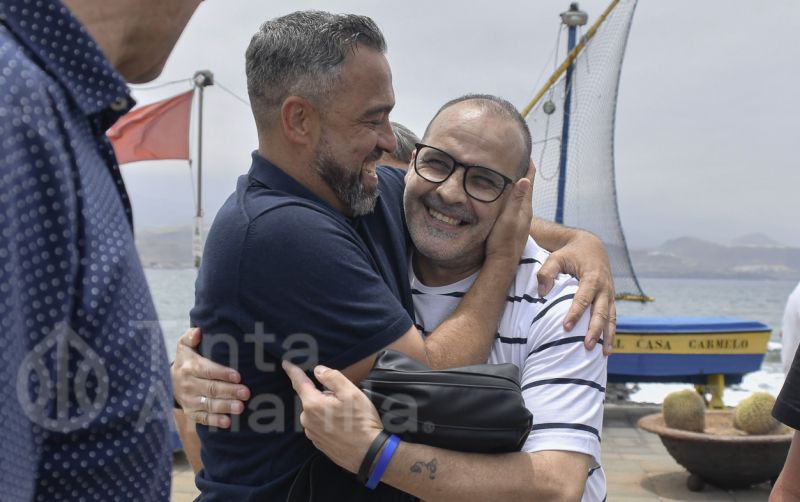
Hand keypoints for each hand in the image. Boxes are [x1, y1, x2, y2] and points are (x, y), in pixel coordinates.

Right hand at [172, 328, 250, 427]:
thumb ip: (191, 337)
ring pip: (208, 404)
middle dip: (229, 391)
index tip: (238, 376)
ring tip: (241, 407)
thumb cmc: (186, 360)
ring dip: (225, 406)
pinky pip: (202, 418)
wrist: (169, 381)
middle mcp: (188, 384)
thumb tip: (198, 330)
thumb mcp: (185, 346)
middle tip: (246, 393)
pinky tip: (227, 422)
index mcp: (188, 367)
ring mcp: (189, 400)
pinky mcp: (190, 412)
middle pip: (210, 388)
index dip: (222, 373)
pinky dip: (214, 421)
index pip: (206, 370)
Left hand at [283, 361, 382, 473]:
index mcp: (312, 404)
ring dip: (326, 409)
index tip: (285, 363)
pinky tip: (344, 426)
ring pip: (316, 413)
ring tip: (347, 416)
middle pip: (312, 398)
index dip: (293, 371)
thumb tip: (318, 370)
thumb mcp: (351, 393)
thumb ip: (332, 377)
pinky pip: (320, 426)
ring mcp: (312, 434)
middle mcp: (307, 420)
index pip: (299, 383)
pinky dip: (328, 422)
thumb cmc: (361, 421)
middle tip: (344, 400)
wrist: (369, 454)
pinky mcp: (319, 444)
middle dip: (324, 395)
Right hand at [484, 160, 534, 265]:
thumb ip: (516, 200)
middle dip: (522, 170)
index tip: (525, 150)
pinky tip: (505, 196)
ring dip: (517, 182)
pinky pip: (514, 204)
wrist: (502, 262)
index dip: (528, 165)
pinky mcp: (514, 224)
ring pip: (520, 195)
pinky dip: (512, 194)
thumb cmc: (503, 241)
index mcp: (524, 206)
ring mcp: (520, 218)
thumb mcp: (508, 218)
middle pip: (526, 185)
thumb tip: (525, 179)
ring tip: (511, 171)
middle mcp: (525, 211)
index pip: (529, 180)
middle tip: (516, 156)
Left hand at [537, 230, 615, 354]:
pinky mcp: (610, 300)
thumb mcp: (556, 257)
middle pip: (601, 312)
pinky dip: (611, 333)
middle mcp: (604, 287)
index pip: (583, 298)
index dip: (575, 313)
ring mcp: (610, 295)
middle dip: (595, 330)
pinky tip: (607, 349)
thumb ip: (546, 272)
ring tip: (603, 354)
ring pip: (610, 318)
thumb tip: (542, 293)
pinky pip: (612, 318)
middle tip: (587, 346)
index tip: (566, 327)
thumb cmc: (570, 254)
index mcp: (592, 277)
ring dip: (607, 336)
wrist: (592, 247)